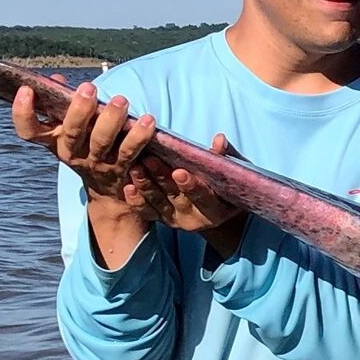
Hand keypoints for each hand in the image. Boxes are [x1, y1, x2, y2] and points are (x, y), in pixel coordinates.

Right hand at [11, 76, 155, 207]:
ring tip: (121, 101)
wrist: (108, 192)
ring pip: (101, 142)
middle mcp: (71, 153)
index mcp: (53, 141)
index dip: (22, 112)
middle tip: (89, 88)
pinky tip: (148, 121)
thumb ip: (64, 103)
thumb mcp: (70, 127)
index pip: (28, 130)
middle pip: (70, 132)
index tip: (26, 89)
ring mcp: (95, 164)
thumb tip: (56, 79)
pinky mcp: (120, 169)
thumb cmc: (87, 145)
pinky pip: (129, 152)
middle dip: (79, 110)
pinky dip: (138, 137)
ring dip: (111, 120)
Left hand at [125, 134, 245, 244]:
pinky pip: (146, 211)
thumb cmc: (225, 186)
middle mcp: (193, 219)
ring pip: (157, 203)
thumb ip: (224, 158)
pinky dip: (137, 200)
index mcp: (215, 210)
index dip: (191, 186)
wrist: (214, 209)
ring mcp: (174, 220)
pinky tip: (128, 187)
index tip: (179, 171)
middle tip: (149, 160)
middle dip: (162, 178)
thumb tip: (219, 139)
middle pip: (176, 198)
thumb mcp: (231, 174)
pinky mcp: (160, 218)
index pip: (203, 198)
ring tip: (135, 167)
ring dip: (145, 185)